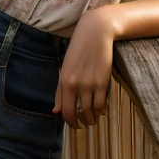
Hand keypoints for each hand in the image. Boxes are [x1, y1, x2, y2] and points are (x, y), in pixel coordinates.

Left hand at [52, 8, 115, 129]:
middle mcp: (74, 85)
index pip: (64, 111)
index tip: (75, 125)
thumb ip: (60, 91)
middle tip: (85, 125)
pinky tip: (102, 110)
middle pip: (76, 114)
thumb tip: (55, 111)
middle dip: (80, 124)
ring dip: (92, 119)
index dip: (70, 122)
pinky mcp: (102, 82)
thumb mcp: (65, 69)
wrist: (95, 33)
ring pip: (90, 111)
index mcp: (64, 82)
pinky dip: (101, 111)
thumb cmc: (79, 50)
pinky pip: (101, 104)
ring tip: (94, 118)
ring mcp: (89, 84)